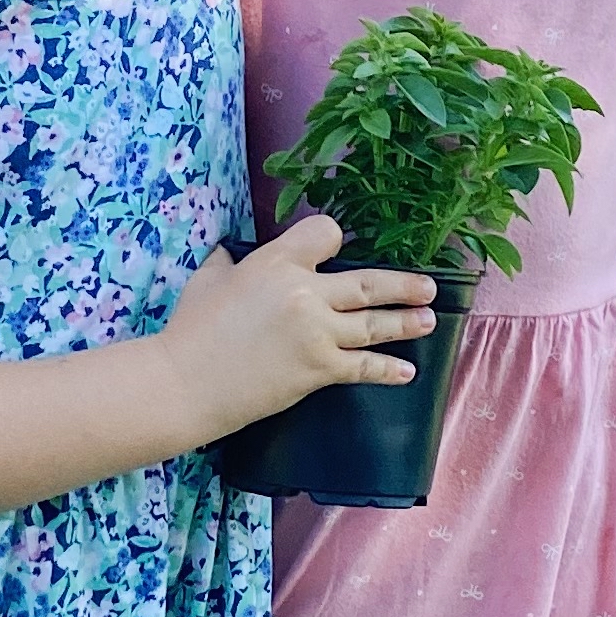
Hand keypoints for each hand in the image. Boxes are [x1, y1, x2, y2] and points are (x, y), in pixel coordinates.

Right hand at [159, 217, 435, 441]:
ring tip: (429, 320)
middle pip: (366, 283)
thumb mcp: (209, 278)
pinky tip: (406, 370)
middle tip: (428, 287)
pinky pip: (363, 367)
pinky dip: (388, 369)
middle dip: (402, 285)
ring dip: (406, 322)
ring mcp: (316, 332)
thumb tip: (233, 254)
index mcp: (277, 261)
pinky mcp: (319, 369)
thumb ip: (229, 261)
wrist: (186, 383)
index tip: (339, 247)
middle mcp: (305, 292)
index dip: (333, 238)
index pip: (326, 233)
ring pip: (373, 324)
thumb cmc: (191, 330)